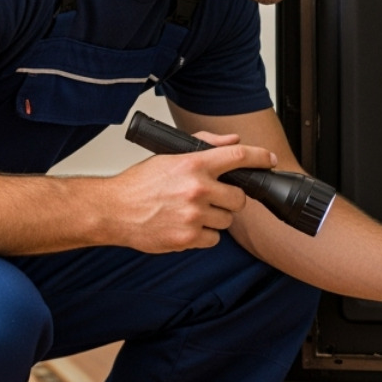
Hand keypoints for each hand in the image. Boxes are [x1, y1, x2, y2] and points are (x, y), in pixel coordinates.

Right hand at [103, 132, 276, 252]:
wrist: (113, 211)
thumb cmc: (138, 185)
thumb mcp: (170, 156)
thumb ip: (205, 146)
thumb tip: (233, 141)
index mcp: (193, 165)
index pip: (238, 157)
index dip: (259, 158)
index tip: (268, 160)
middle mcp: (196, 189)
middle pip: (240, 198)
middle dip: (230, 199)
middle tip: (213, 198)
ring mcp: (193, 215)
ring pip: (227, 220)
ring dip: (216, 218)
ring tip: (192, 212)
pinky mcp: (187, 238)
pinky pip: (214, 239)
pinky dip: (204, 236)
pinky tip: (187, 226)